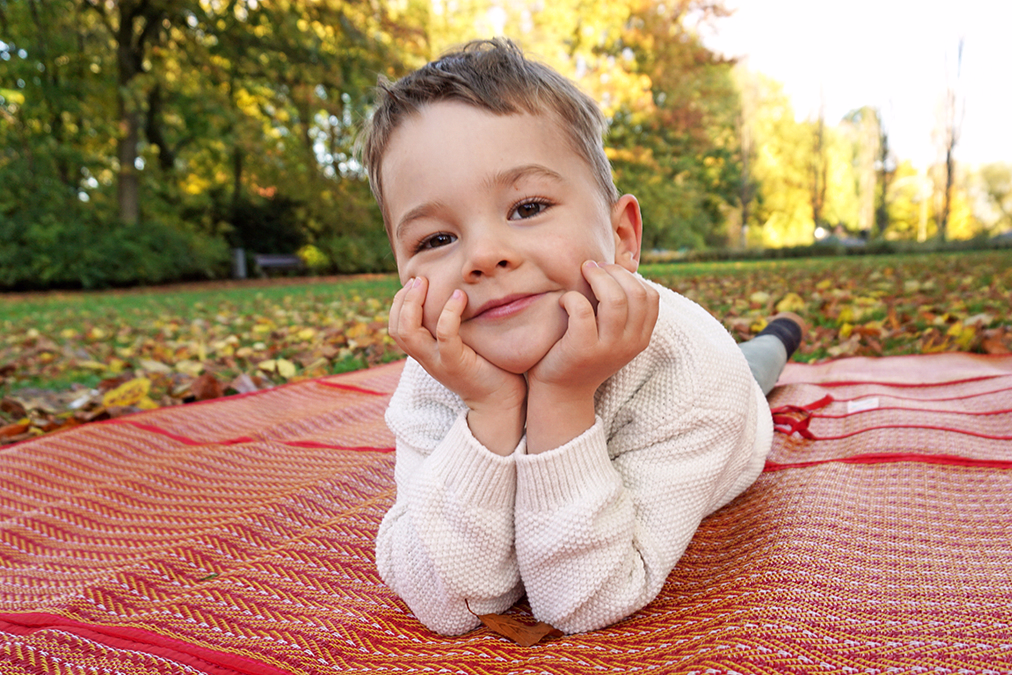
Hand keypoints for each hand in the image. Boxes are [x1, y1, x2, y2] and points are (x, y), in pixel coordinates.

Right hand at [388, 277, 526, 453]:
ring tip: (427, 283)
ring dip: (412, 304)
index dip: (399, 303)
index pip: (396, 327)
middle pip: (396, 329)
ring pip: (408, 334)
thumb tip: (457, 293)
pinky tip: (459, 296)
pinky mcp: (456, 365)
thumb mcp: (464, 343)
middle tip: (418, 279)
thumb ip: (454, 326)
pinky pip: (444, 336)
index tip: (414, 283)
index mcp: (425, 353)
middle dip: (402, 300)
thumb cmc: (488, 366)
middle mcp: (426, 358)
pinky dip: (448, 314)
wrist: (500, 402)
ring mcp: (439, 363)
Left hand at [525, 262, 658, 452]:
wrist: (561, 393)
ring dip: (596, 277)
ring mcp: (607, 348)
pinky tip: (564, 301)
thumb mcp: (612, 337)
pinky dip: (572, 298)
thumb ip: (621, 312)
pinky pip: (582, 310)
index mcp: (640, 339)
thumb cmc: (584, 354)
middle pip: (634, 293)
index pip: (651, 297)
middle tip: (592, 266)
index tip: (609, 271)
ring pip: (614, 299)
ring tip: (582, 272)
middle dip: (613, 272)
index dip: (630, 277)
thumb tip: (620, 270)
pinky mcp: (582, 350)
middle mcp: (629, 344)